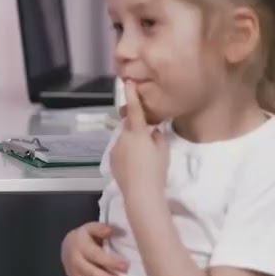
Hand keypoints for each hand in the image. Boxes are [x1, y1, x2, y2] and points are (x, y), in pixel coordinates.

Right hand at [61, 221, 128, 275]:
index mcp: (81, 246)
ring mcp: (73, 274)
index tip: (126, 266)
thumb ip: (100, 228)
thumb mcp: (90, 228)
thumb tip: (111, 230)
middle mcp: (75, 262)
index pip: (97, 256)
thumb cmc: (85, 237)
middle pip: (92, 274)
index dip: (111, 262)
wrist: (67, 245)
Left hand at [109, 80, 168, 199]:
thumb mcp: (163, 151)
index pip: (134, 109)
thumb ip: (158, 136)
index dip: (132, 95)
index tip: (128, 82)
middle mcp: (123, 137)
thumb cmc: (155, 170)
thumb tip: (153, 131)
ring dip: (132, 143)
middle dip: (137, 128)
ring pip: (124, 140)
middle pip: (129, 126)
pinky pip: (120, 151)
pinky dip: (126, 154)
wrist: (140, 194)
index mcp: (137, 132)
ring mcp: (115, 149)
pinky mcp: (111, 160)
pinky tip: (134, 166)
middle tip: (148, 140)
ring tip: (142, 159)